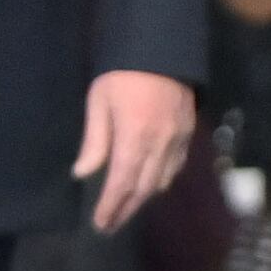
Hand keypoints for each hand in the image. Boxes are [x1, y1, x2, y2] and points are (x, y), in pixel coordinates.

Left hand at [75, 68, 193, 232]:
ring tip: (128, 206)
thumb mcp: (99, 101)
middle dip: (126, 209)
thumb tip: (82, 172)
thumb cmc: (122, 73)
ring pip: (162, 180)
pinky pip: (177, 165)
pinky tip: (152, 182)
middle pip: (144, 188)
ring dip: (144, 197)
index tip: (101, 224)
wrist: (162, 45)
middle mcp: (159, 143)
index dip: (111, 207)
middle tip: (111, 225)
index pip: (122, 183)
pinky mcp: (188, 129)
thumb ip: (94, 140)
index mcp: (134, 137)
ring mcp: (177, 138)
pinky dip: (163, 179)